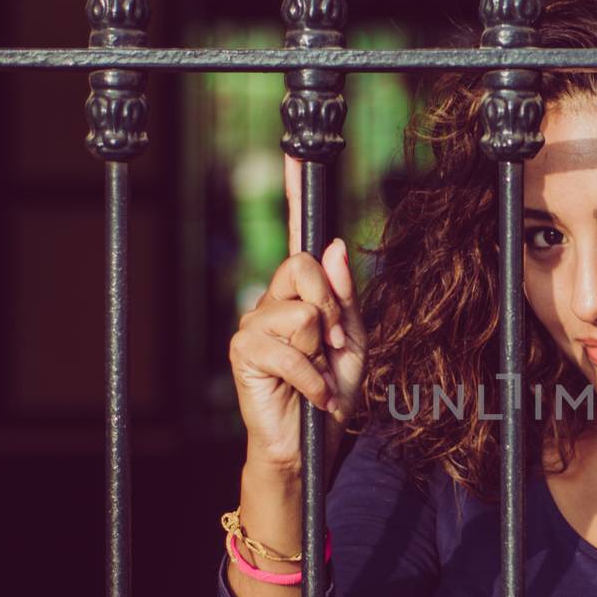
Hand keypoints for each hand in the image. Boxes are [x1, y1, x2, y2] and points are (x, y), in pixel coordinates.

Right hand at [229, 153, 367, 471]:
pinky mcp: (243, 350)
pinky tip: (314, 396)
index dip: (295, 193)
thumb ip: (345, 297)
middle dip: (333, 308)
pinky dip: (313, 376)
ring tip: (320, 374)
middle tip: (336, 346)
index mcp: (300, 292)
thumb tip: (335, 246)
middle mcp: (271, 298)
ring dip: (323, 347)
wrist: (312, 442)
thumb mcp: (353, 342)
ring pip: (301, 309)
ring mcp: (252, 322)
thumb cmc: (331, 392)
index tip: (298, 155)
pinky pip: (290, 345)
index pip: (298, 235)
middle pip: (304, 266)